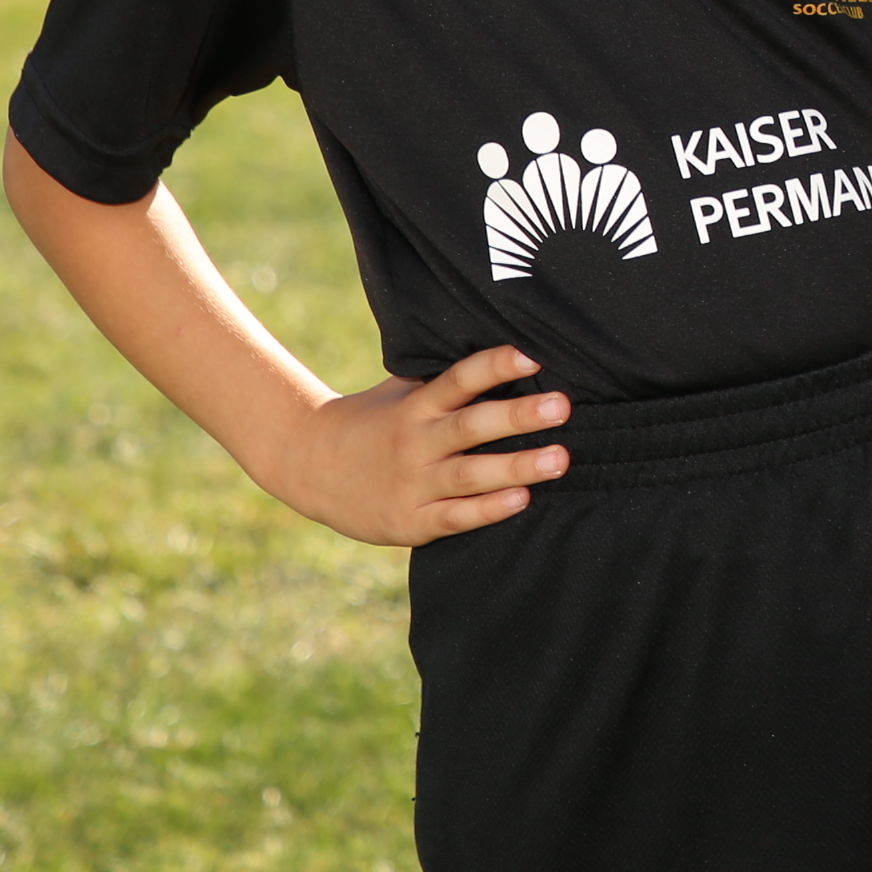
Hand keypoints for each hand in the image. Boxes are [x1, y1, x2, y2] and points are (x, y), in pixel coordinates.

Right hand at [266, 343, 571, 546]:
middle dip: (518, 416)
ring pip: (470, 475)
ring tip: (560, 459)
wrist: (308, 465)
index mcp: (416, 404)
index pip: (458, 379)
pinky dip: (488, 510)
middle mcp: (415, 441)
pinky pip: (455, 516)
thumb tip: (506, 350)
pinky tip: (522, 500)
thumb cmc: (372, 422)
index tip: (532, 354)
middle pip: (471, 426)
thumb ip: (444, 380)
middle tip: (563, 406)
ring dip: (516, 466)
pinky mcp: (410, 521)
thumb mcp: (401, 392)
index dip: (494, 366)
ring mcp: (412, 483)